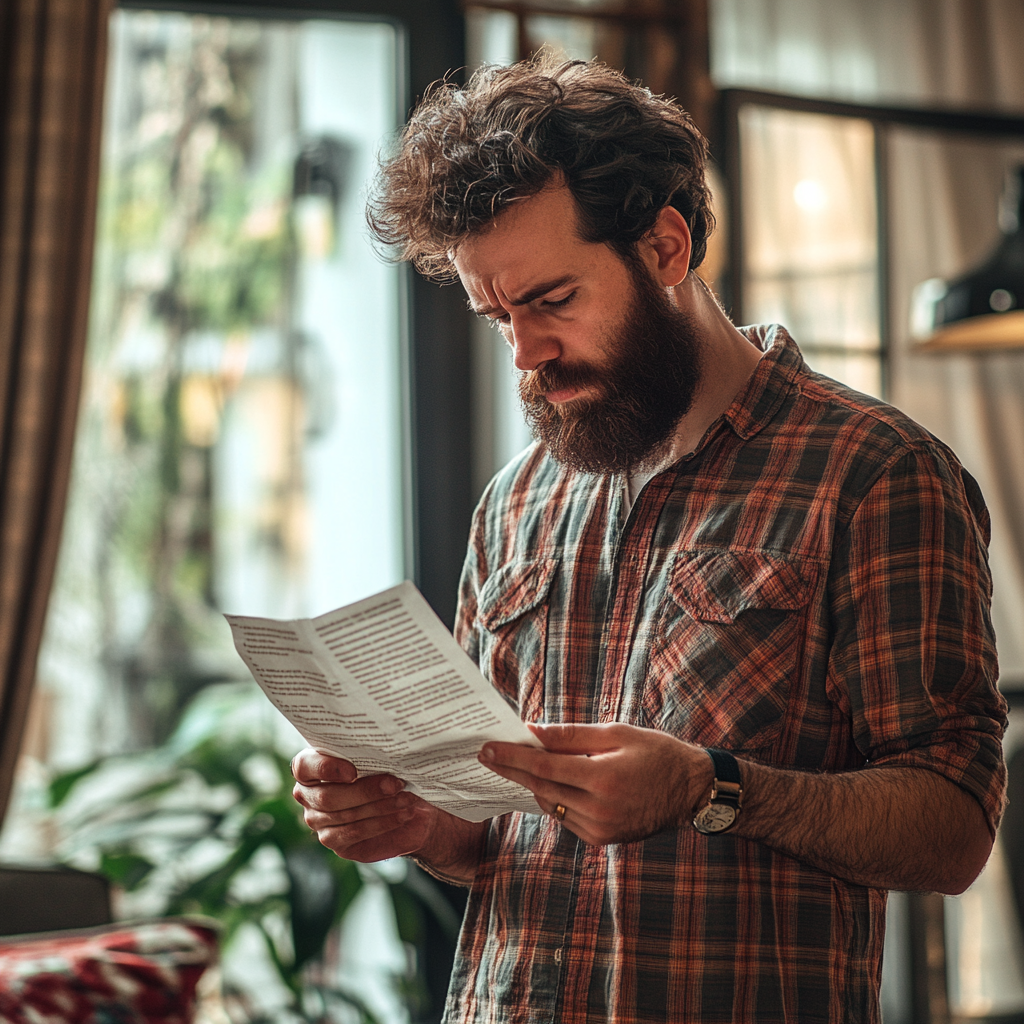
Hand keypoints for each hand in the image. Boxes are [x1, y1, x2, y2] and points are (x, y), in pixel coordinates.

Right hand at [291, 748, 437, 861]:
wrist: (403, 801)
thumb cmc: (384, 770)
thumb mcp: (377, 757)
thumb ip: (370, 754)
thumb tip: (386, 752)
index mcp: (309, 766)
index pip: (304, 766)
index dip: (325, 768)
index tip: (353, 771)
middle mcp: (307, 795)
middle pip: (328, 797)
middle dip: (366, 791)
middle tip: (396, 784)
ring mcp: (317, 821)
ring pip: (346, 815)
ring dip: (381, 806)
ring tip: (406, 798)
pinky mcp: (334, 841)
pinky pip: (356, 832)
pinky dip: (383, 822)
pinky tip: (403, 814)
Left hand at [479, 723, 712, 844]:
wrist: (691, 791)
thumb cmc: (656, 753)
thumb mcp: (617, 733)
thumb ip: (572, 735)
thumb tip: (533, 732)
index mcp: (603, 779)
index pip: (544, 768)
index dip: (512, 757)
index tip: (486, 748)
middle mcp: (599, 809)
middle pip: (541, 787)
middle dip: (512, 770)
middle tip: (487, 753)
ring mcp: (600, 829)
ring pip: (550, 804)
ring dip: (533, 783)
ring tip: (515, 762)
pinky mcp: (602, 839)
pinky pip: (565, 817)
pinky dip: (554, 798)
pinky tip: (549, 781)